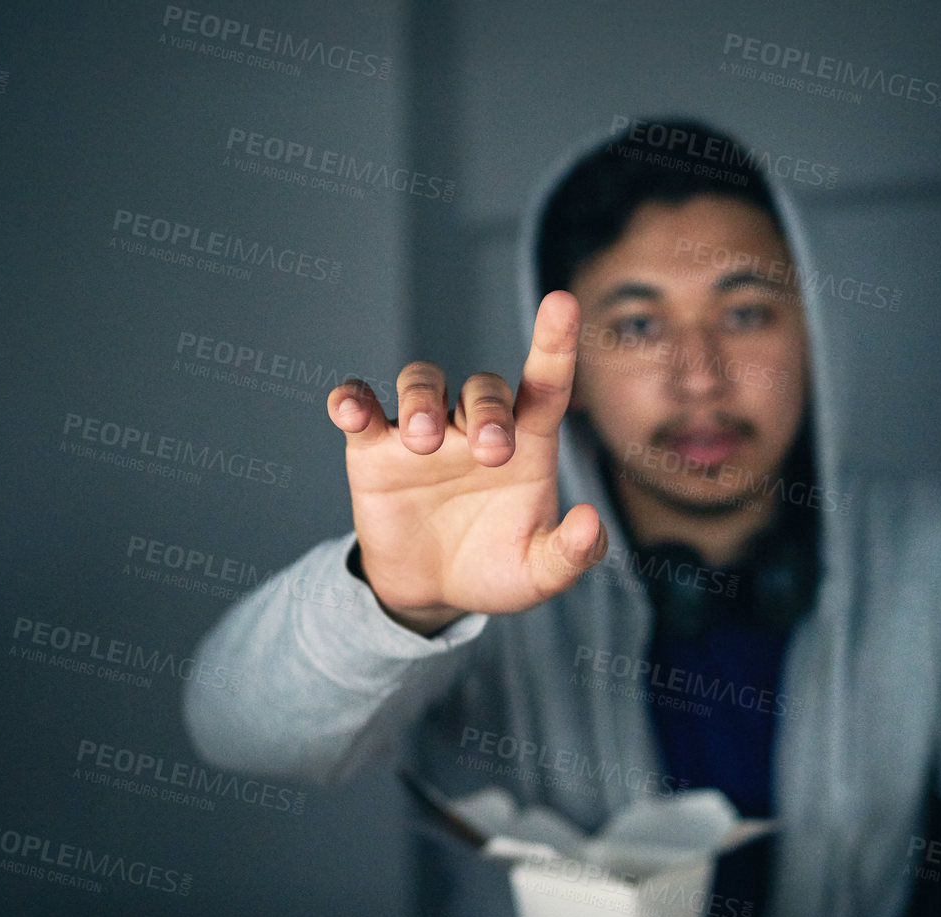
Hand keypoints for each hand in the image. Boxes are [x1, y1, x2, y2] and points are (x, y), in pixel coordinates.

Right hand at [328, 291, 606, 634]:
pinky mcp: (373, 449)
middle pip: (480, 386)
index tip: (562, 301)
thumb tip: (590, 521)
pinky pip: (358, 404)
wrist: (431, 592)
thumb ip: (571, 555)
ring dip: (422, 399)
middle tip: (489, 452)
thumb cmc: (494, 570)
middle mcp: (474, 426)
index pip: (544, 383)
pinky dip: (351, 399)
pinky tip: (351, 411)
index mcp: (525, 445)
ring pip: (422, 381)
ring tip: (422, 440)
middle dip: (485, 410)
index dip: (554, 342)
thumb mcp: (539, 574)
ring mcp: (422, 433)